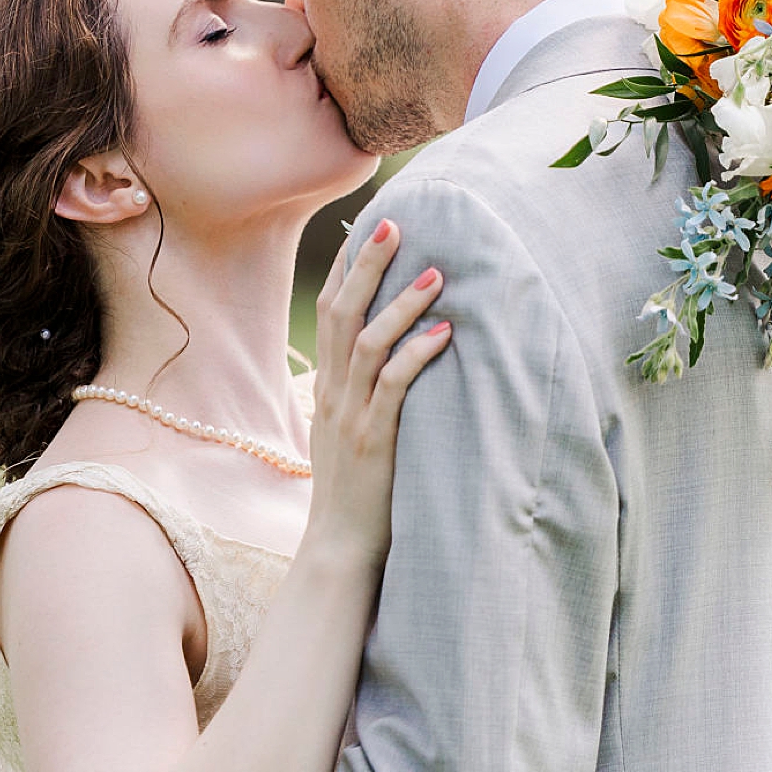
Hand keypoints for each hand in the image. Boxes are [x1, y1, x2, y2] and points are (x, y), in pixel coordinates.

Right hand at [309, 217, 451, 564]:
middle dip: (368, 265)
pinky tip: (445, 333)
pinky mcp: (374, 440)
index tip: (368, 227)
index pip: (328, 311)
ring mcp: (350, 415)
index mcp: (326, 386)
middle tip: (394, 223)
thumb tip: (378, 362)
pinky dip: (416, 354)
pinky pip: (393, 386)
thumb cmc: (354, 492)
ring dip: (402, 303)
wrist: (338, 549)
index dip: (347, 267)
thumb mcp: (345, 433)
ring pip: (367, 342)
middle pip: (342, 311)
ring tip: (436, 272)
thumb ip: (356, 395)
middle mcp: (332, 392)